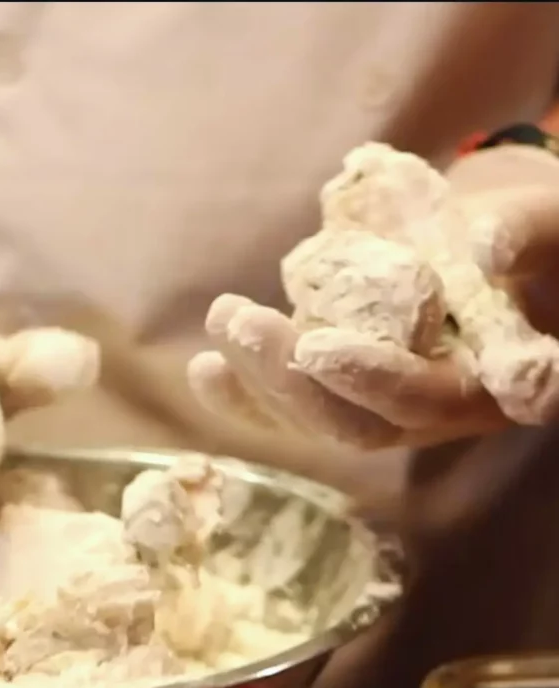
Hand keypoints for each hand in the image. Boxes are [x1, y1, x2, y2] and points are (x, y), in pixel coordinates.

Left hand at [189, 142, 558, 448]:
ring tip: (216, 333)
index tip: (314, 347)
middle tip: (238, 322)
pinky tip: (204, 370)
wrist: (516, 243)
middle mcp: (438, 413)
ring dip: (257, 385)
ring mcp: (389, 407)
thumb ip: (529, 233)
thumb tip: (482, 244)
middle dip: (289, 382)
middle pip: (356, 424)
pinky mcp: (352, 391)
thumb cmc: (546, 234)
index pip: (427, 399)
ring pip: (316, 421)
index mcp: (493, 386)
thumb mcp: (553, 221)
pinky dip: (247, 394)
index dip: (371, 380)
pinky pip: (295, 408)